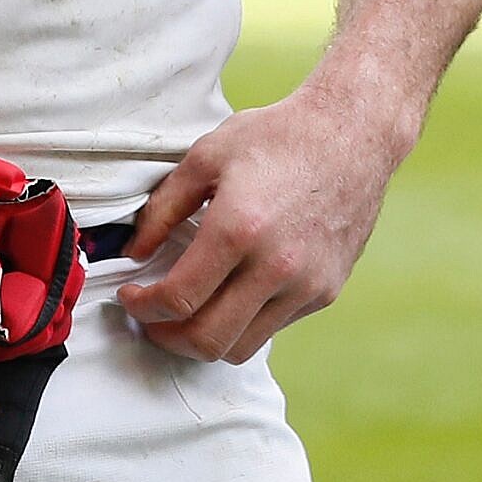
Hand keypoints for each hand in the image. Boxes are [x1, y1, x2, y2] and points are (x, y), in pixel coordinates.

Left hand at [116, 90, 403, 362]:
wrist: (352, 135)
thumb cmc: (276, 138)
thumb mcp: (205, 157)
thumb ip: (162, 209)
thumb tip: (134, 251)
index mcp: (238, 229)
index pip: (179, 298)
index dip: (142, 307)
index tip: (129, 296)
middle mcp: (276, 266)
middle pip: (207, 340)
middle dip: (165, 337)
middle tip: (149, 318)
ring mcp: (307, 285)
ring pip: (242, 346)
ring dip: (203, 340)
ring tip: (183, 315)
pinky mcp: (326, 291)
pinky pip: (273, 327)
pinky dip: (241, 323)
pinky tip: (227, 295)